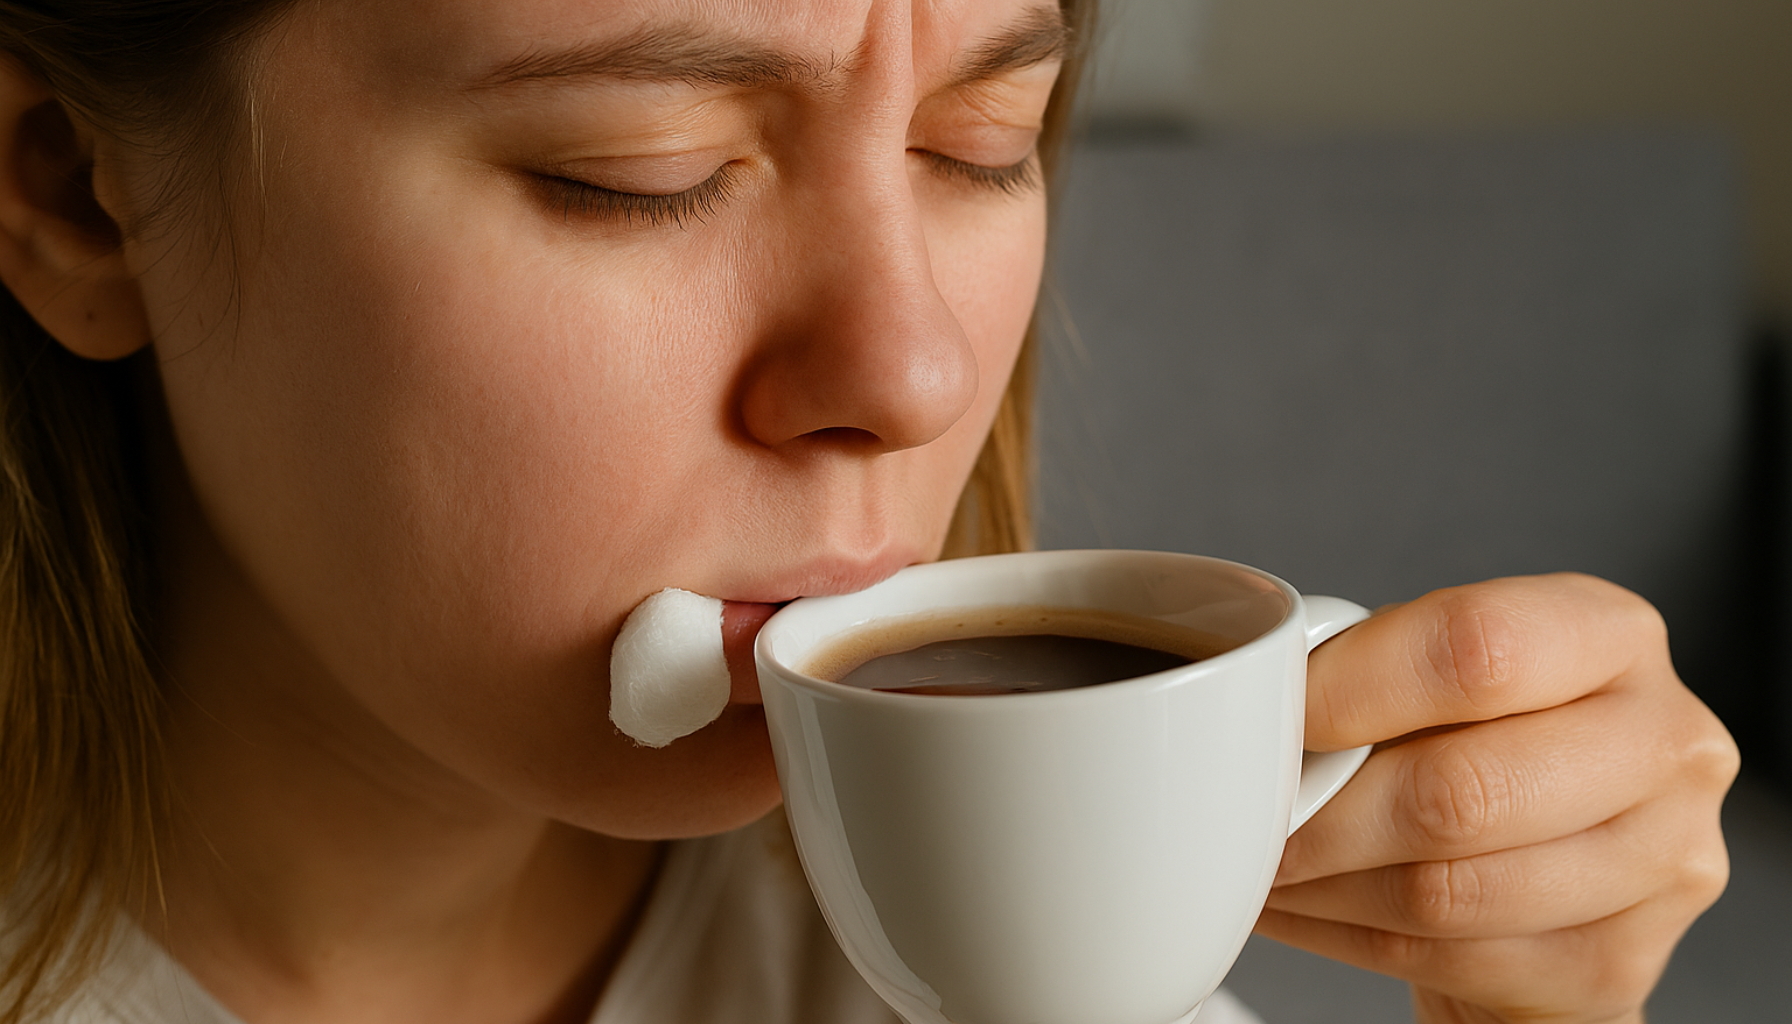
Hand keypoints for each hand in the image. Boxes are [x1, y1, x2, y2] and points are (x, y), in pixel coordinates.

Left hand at [1257, 574, 1738, 1023]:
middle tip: (1255, 820)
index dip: (1350, 688)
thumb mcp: (1438, 683)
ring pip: (1447, 889)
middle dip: (1325, 814)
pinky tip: (1311, 910)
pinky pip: (1451, 959)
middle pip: (1460, 787)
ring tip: (1268, 866)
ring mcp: (1663, 858)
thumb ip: (1370, 675)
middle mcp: (1662, 738)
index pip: (1474, 644)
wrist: (1552, 881)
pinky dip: (1348, 937)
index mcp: (1607, 633)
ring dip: (1326, 885)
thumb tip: (1260, 709)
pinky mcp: (1620, 962)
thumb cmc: (1478, 751)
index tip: (1271, 719)